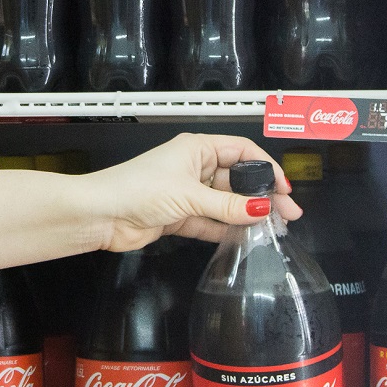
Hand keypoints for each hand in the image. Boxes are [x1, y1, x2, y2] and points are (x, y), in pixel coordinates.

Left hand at [80, 134, 303, 250]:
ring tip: (271, 230)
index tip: (284, 189)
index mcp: (196, 148)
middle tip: (286, 215)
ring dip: (246, 216)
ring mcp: (187, 193)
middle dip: (262, 196)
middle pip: (238, 180)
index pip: (242, 153)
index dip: (266, 169)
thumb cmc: (135, 189)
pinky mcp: (179, 216)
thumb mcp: (188, 195)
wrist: (99, 215)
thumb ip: (227, 205)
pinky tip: (244, 238)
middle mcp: (194, 168)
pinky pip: (211, 222)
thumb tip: (260, 209)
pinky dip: (226, 230)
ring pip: (226, 203)